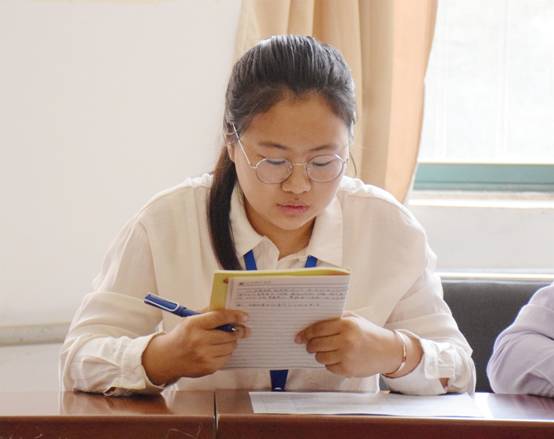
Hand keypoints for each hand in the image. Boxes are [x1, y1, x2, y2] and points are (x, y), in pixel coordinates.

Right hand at [142, 309, 249, 384]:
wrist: (167, 358)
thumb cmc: (182, 336)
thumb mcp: (191, 320)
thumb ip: (210, 313)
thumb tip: (231, 311)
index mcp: (194, 324)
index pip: (220, 317)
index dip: (235, 316)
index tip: (245, 316)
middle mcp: (199, 340)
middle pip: (229, 334)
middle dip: (238, 331)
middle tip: (241, 329)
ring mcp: (204, 356)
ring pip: (230, 347)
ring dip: (232, 342)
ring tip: (226, 339)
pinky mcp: (208, 368)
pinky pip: (226, 358)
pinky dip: (226, 353)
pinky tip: (218, 350)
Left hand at [295, 313, 419, 377]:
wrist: (389, 351)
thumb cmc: (369, 333)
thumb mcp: (355, 319)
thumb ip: (336, 319)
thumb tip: (312, 322)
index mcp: (346, 325)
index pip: (318, 329)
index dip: (305, 333)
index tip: (299, 336)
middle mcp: (346, 340)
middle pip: (316, 344)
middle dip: (310, 345)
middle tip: (309, 345)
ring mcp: (347, 356)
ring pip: (320, 357)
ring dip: (319, 355)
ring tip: (324, 351)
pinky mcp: (348, 369)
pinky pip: (329, 367)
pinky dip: (329, 363)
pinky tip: (336, 358)